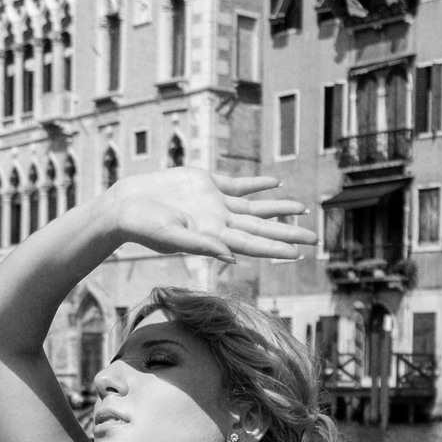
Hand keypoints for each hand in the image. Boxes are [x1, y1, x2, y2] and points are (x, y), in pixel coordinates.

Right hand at [104, 170, 316, 263]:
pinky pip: (238, 186)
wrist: (126, 205)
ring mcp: (215, 203)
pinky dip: (257, 185)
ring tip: (304, 210)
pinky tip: (274, 183)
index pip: (253, 244)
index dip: (277, 248)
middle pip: (262, 228)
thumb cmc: (142, 227)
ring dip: (279, 209)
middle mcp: (219, 222)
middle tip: (316, 239)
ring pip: (255, 207)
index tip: (301, 252)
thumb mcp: (170, 237)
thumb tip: (231, 258)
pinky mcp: (206, 184)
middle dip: (288, 233)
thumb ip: (200, 246)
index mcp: (214, 236)